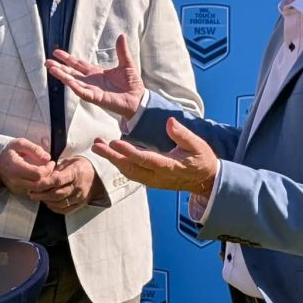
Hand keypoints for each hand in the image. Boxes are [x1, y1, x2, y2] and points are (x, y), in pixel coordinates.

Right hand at [0, 138, 54, 195]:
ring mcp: (16, 188)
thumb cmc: (9, 150)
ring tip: (51, 173)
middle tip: (55, 169)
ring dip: (47, 183)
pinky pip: (33, 192)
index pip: (37, 174)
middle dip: (51, 178)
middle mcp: (15, 180)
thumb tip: (47, 158)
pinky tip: (44, 178)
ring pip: (37, 191)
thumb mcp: (20, 143)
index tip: (51, 162)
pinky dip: (41, 187)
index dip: (48, 169)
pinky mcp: (18, 191)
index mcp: (15, 167)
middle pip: (39, 185)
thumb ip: (34, 149)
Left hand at [28, 156, 97, 214]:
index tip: (34, 184)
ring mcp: (80, 197)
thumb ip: (56, 169)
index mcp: (75, 173)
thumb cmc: (79, 166)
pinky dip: (54, 207)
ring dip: (46, 201)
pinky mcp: (80, 204)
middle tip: (31, 193)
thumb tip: (43, 176)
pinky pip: (65, 210)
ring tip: (37, 197)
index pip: (58, 180)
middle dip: (42, 195)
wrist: (97, 176)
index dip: (44, 183)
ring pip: (60, 203)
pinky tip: (48, 202)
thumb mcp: (69, 161)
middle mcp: (78, 187)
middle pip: (57, 194)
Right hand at [46, 34, 144, 119]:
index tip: (56, 52)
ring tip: (51, 68)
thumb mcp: (126, 64)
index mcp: (96, 73)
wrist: (138, 99)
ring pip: (73, 81)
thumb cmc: (132, 84)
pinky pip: (82, 91)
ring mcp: (92, 90)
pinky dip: (74, 86)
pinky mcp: (95, 98)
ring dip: (62, 75)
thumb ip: (122, 51)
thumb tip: (121, 36)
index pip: (78, 64)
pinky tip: (66, 80)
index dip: (68, 58)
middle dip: (59, 67)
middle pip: (72, 72)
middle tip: (46, 61)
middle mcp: (91, 81)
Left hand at [91, 118, 217, 195]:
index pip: (145, 159)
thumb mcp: (197, 144)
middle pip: (130, 167)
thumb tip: (169, 121)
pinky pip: (132, 173)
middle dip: (111, 157)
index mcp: (169, 166)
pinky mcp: (151, 181)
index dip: (128, 151)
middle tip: (96, 145)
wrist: (206, 181)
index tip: (114, 142)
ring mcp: (153, 181)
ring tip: (98, 145)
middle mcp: (157, 176)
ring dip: (112, 159)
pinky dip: (119, 163)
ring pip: (128, 172)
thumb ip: (182, 134)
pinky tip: (111, 153)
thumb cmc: (202, 160)